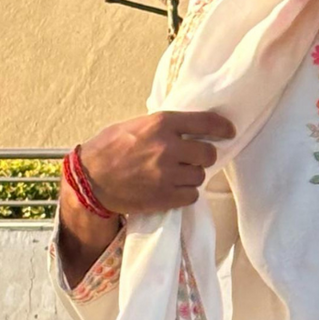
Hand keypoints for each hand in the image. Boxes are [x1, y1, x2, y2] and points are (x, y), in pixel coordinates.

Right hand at [57, 109, 234, 288]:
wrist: (89, 181)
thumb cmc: (108, 150)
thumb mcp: (134, 126)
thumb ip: (162, 126)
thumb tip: (188, 128)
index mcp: (161, 124)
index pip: (205, 122)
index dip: (222, 127)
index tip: (229, 131)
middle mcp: (167, 147)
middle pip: (208, 153)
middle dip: (203, 156)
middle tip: (192, 159)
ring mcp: (167, 174)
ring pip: (199, 176)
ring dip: (192, 176)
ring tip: (175, 175)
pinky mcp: (165, 196)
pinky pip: (191, 195)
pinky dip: (185, 193)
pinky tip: (172, 189)